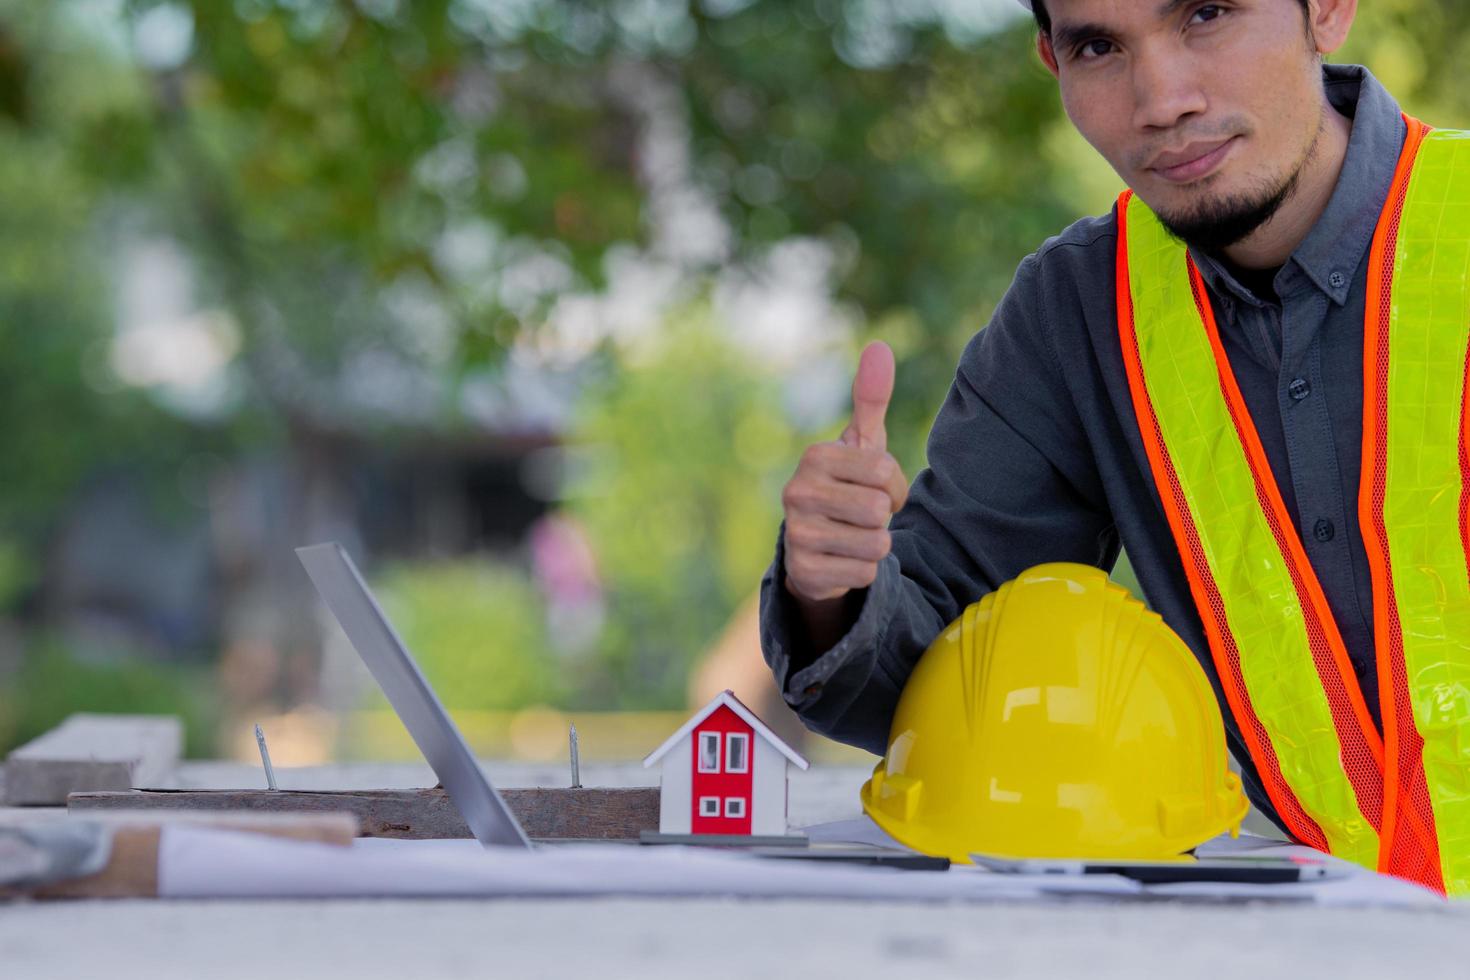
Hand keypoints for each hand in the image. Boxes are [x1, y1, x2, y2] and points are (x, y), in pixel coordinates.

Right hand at [781, 341, 908, 603]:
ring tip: (853, 537)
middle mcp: (796, 492)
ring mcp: (797, 533)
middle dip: (884, 517)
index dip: (893, 487)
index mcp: (814, 457)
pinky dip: (864, 571)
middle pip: (879, 509)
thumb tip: (878, 346)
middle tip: (863, 516)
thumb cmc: (846, 486)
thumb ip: (870, 398)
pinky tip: (843, 560)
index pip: (884, 472)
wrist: (815, 547)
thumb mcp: (860, 444)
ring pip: (876, 543)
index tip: (876, 490)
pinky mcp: (805, 571)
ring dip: (876, 545)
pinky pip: (865, 573)